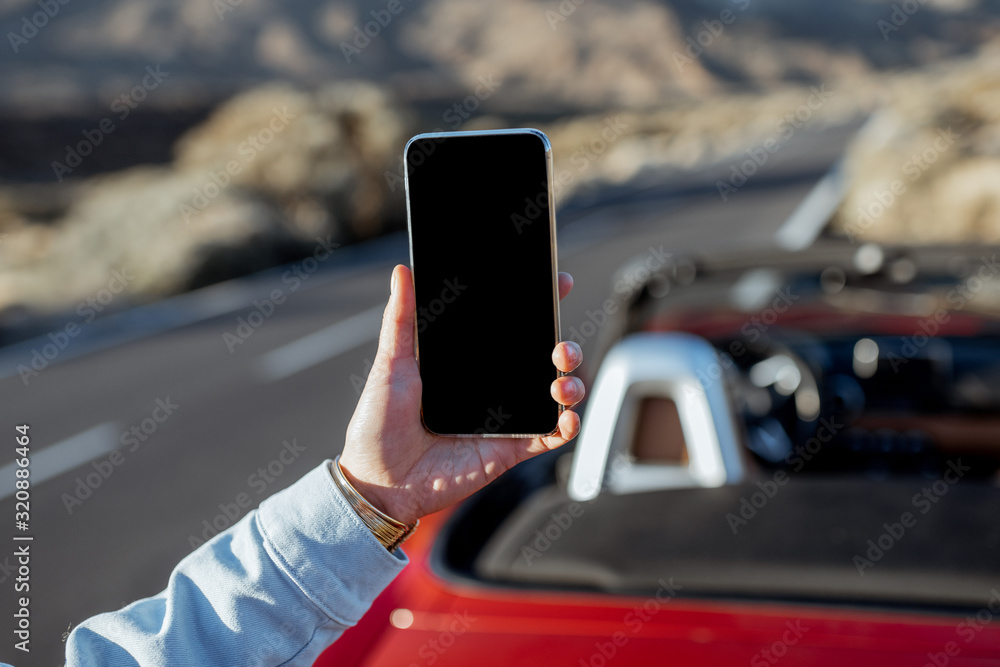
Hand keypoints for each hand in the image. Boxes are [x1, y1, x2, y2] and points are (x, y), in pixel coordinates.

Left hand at [340, 264, 583, 524]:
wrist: (378, 482)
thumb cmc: (377, 425)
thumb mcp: (391, 365)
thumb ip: (401, 319)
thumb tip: (402, 271)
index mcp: (467, 364)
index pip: (510, 329)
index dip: (538, 306)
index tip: (555, 283)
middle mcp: (491, 388)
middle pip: (541, 360)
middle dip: (564, 347)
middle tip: (559, 346)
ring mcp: (503, 419)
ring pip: (553, 395)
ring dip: (570, 383)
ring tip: (560, 381)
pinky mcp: (509, 450)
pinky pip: (548, 436)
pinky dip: (566, 425)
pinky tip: (566, 417)